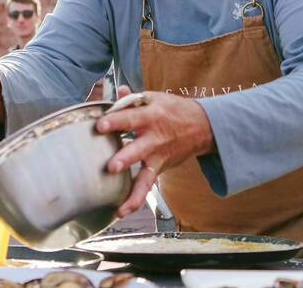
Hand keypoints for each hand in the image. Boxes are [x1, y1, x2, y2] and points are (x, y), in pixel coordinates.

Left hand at [96, 88, 214, 217]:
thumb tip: (118, 90)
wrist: (203, 126)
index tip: (100, 125)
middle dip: (126, 158)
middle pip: (139, 149)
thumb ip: (132, 98)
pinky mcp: (160, 168)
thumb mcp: (154, 98)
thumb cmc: (172, 110)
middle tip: (111, 166)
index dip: (115, 121)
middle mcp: (155, 138)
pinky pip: (148, 186)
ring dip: (133, 190)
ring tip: (119, 203)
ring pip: (146, 175)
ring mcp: (158, 156)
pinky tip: (121, 211)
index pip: (131, 118)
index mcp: (151, 116)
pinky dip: (136, 200)